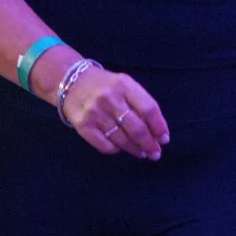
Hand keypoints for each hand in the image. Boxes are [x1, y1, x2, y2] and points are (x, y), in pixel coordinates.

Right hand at [52, 61, 168, 160]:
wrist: (72, 82)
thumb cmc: (106, 86)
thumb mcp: (125, 85)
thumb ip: (141, 103)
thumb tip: (157, 132)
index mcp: (124, 85)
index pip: (148, 109)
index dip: (159, 127)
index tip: (164, 139)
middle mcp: (109, 98)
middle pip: (137, 127)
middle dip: (149, 144)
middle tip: (155, 154)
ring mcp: (95, 113)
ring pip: (122, 139)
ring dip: (134, 149)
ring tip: (141, 153)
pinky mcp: (83, 126)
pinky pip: (105, 145)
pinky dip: (116, 149)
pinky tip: (120, 148)